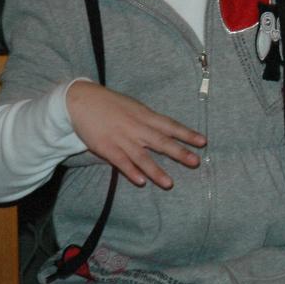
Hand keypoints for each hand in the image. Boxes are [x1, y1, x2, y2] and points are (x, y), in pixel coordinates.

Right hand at [66, 81, 204, 188]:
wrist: (81, 100)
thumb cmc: (110, 103)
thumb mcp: (134, 107)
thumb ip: (149, 119)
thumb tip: (166, 129)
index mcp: (145, 116)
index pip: (171, 126)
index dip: (187, 134)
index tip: (203, 141)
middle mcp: (137, 128)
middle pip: (161, 141)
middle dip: (179, 153)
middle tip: (196, 162)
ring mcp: (121, 139)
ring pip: (142, 157)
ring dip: (156, 171)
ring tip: (169, 183)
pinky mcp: (106, 147)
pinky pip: (121, 162)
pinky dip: (131, 171)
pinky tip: (140, 181)